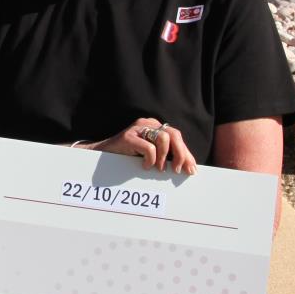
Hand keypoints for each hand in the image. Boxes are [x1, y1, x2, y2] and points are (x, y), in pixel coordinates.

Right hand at [78, 117, 196, 174]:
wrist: (102, 154)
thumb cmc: (128, 156)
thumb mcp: (151, 155)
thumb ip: (167, 156)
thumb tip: (188, 167)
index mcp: (155, 126)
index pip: (177, 137)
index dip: (186, 153)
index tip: (191, 170)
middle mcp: (148, 123)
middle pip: (174, 135)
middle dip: (180, 154)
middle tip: (177, 170)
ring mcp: (137, 128)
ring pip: (163, 139)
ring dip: (164, 157)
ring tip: (158, 168)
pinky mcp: (128, 136)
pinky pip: (148, 147)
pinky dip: (150, 160)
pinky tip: (144, 166)